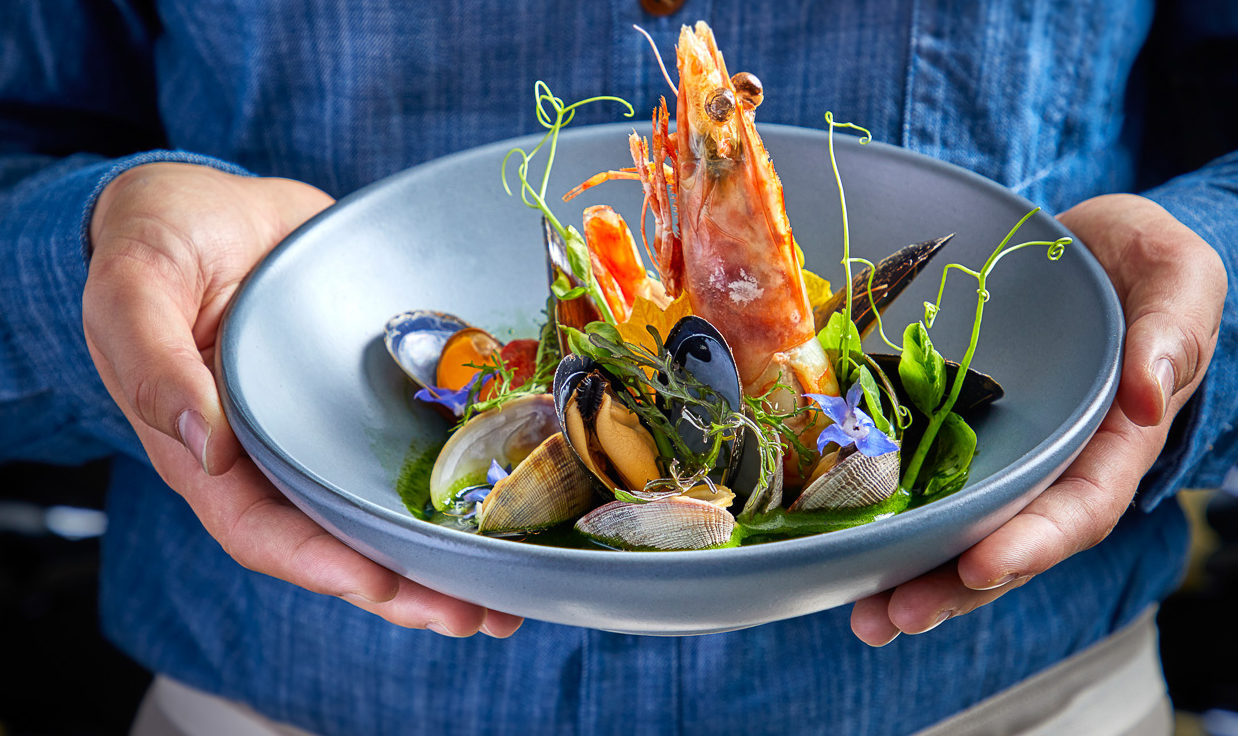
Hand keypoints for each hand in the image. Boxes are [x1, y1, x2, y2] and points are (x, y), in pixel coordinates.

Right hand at [84, 162, 522, 636]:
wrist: (206, 201)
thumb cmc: (155, 241)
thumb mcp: (135, 289)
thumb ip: (154, 364)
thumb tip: (206, 444)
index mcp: (211, 451)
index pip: (264, 531)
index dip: (322, 565)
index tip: (385, 586)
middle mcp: (276, 454)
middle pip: (339, 539)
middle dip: (405, 586)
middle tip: (477, 615)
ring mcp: (327, 428)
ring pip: (384, 506)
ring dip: (441, 554)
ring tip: (507, 593)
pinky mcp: (368, 394)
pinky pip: (412, 446)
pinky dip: (459, 481)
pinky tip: (511, 500)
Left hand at [850, 193, 1226, 645]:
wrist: (1087, 246)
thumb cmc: (1139, 262)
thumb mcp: (1175, 278)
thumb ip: (1171, 331)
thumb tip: (1148, 392)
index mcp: (1115, 440)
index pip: (1079, 507)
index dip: (1031, 543)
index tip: (979, 567)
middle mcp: (1056, 463)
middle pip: (1009, 541)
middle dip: (954, 587)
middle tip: (895, 618)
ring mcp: (1004, 454)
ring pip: (962, 530)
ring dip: (914, 578)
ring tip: (866, 618)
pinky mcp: (957, 432)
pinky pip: (925, 485)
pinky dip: (890, 523)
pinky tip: (845, 555)